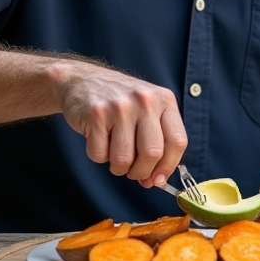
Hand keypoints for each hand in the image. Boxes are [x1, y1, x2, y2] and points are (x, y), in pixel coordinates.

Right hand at [56, 62, 187, 187]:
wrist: (82, 80)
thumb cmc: (120, 101)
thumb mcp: (147, 110)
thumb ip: (157, 142)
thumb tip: (156, 181)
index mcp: (164, 100)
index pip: (177, 141)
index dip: (169, 166)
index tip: (158, 179)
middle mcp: (145, 100)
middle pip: (152, 154)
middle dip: (141, 171)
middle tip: (132, 171)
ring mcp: (120, 107)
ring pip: (124, 159)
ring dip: (118, 167)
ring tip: (114, 154)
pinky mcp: (96, 114)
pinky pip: (100, 155)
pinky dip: (98, 156)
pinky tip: (98, 140)